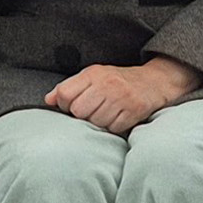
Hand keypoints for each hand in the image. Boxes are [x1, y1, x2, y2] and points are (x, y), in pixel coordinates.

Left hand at [48, 56, 202, 133]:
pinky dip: (114, 127)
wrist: (155, 81)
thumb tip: (48, 100)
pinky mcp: (135, 110)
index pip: (65, 95)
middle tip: (92, 112)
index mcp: (93, 74)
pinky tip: (118, 118)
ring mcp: (122, 97)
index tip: (73, 107)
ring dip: (99, 123)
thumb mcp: (92, 76)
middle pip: (79, 111)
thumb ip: (69, 87)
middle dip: (83, 116)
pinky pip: (114, 128)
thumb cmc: (119, 81)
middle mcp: (107, 84)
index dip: (65, 105)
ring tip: (107, 114)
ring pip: (96, 122)